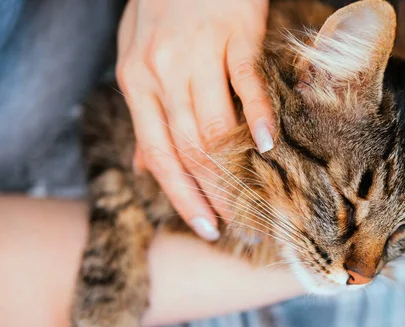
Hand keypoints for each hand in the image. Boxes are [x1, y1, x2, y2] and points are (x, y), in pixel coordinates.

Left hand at [116, 0, 273, 239]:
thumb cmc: (162, 12)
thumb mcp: (137, 62)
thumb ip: (144, 116)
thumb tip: (143, 168)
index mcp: (136, 83)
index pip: (159, 154)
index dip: (182, 196)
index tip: (204, 227)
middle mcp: (161, 72)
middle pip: (189, 148)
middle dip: (213, 193)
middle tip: (236, 222)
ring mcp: (198, 52)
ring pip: (215, 124)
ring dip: (236, 168)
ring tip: (255, 198)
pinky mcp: (234, 33)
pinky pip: (246, 82)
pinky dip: (259, 116)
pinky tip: (268, 146)